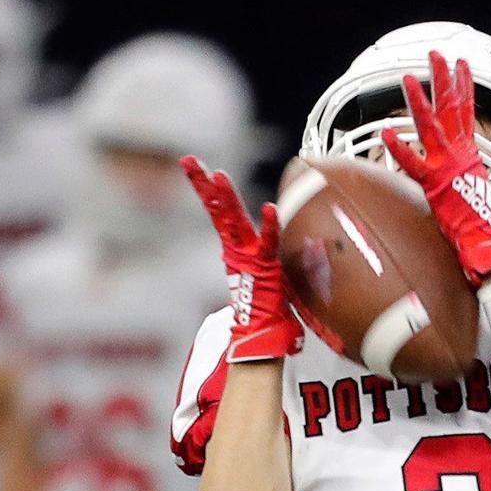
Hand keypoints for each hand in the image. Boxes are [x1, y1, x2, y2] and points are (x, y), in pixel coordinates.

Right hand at [181, 156, 303, 360]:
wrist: (266, 330)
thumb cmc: (269, 301)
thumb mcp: (272, 268)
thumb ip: (280, 248)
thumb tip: (300, 233)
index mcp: (236, 246)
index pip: (220, 210)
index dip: (209, 188)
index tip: (197, 166)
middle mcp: (238, 247)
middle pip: (219, 209)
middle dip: (204, 185)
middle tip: (189, 161)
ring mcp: (248, 255)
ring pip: (233, 221)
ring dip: (225, 198)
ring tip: (217, 175)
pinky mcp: (264, 266)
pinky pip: (268, 243)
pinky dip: (270, 227)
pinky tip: (271, 209)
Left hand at [381, 51, 490, 285]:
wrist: (490, 242)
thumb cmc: (483, 227)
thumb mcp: (471, 193)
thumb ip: (459, 182)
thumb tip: (453, 183)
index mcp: (470, 154)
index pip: (467, 113)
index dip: (464, 89)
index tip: (461, 67)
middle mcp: (460, 154)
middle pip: (452, 109)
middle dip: (443, 80)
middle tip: (436, 56)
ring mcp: (448, 166)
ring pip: (432, 126)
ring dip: (419, 101)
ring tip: (408, 78)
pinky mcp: (436, 183)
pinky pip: (414, 163)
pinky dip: (400, 148)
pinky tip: (386, 131)